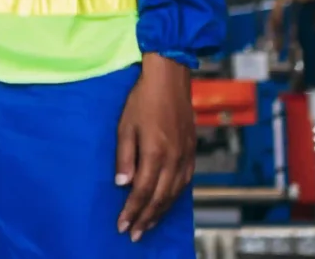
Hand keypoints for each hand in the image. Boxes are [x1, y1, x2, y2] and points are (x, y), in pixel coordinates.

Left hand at [116, 55, 194, 239]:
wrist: (170, 80)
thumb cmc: (142, 100)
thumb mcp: (125, 126)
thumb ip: (125, 157)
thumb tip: (123, 184)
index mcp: (156, 153)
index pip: (143, 191)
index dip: (133, 211)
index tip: (122, 226)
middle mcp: (174, 159)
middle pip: (160, 198)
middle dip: (146, 218)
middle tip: (135, 234)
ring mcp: (186, 157)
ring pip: (174, 193)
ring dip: (161, 212)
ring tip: (148, 225)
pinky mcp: (192, 152)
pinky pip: (185, 183)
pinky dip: (174, 198)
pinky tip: (166, 203)